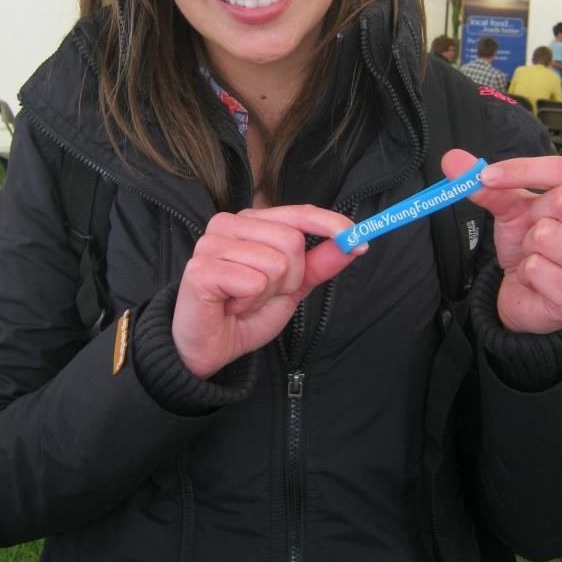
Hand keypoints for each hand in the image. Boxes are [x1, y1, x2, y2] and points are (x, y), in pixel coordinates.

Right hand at [172, 205, 365, 376]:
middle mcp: (229, 223)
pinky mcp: (202, 268)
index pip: (299, 212)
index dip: (331, 224)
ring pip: (276, 263)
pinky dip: (249, 303)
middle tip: (261, 295)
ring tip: (243, 301)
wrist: (208, 348)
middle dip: (290, 279)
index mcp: (251, 221)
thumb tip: (354, 242)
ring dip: (268, 294)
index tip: (359, 240)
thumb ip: (320, 263)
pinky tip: (229, 307)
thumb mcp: (292, 288)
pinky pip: (254, 282)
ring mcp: (212, 243)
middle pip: (292, 241)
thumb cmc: (245, 313)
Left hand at [442, 150, 561, 333]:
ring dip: (527, 246)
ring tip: (534, 255)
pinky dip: (525, 271)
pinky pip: (538, 268)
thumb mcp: (513, 208)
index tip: (487, 176)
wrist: (528, 294)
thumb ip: (489, 184)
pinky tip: (534, 279)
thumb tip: (451, 159)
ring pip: (548, 236)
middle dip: (532, 213)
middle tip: (530, 229)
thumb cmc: (532, 244)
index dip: (524, 169)